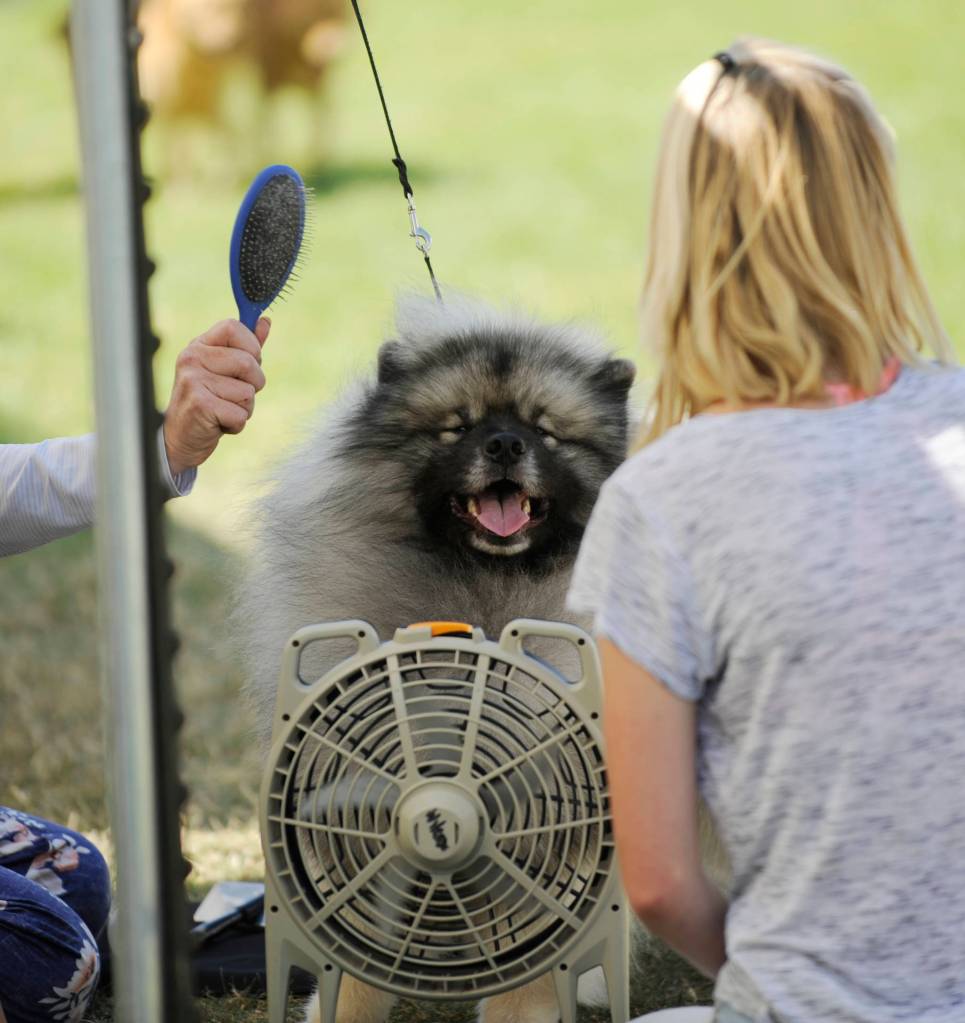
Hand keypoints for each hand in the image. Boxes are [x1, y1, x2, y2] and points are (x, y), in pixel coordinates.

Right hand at [162, 317, 269, 474]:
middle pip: (248, 363)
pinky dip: (236, 425)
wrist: (181, 438)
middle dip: (253, 385)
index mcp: (199, 345)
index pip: (233, 327)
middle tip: (232, 396)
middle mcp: (192, 358)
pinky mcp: (200, 405)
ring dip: (244, 408)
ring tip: (222, 410)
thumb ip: (245, 347)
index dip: (251, 347)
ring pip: (248, 392)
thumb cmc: (207, 401)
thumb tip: (265, 321)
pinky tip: (218, 423)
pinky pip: (240, 414)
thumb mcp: (224, 370)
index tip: (248, 364)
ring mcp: (193, 381)